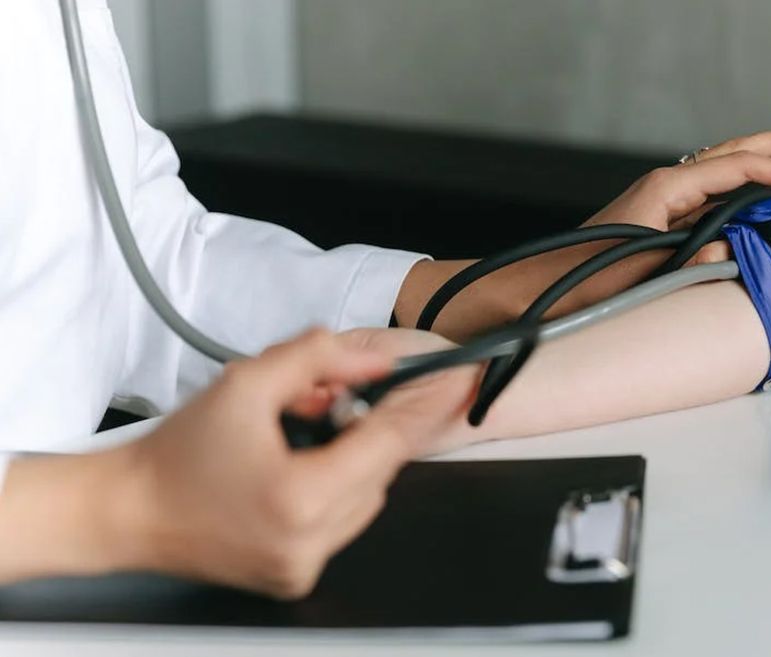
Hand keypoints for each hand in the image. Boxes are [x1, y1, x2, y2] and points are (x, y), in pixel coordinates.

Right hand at [118, 328, 474, 598]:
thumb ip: (317, 359)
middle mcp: (310, 541)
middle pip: (381, 470)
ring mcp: (305, 566)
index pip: (389, 443)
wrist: (129, 512)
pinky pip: (342, 524)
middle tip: (323, 408)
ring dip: (350, 463)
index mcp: (301, 496)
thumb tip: (376, 361)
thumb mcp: (246, 383)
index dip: (424, 405)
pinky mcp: (297, 577)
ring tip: (296, 444)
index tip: (457, 379)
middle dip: (363, 431)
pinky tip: (292, 475)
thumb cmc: (178, 453)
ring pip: (368, 498)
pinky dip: (333, 493)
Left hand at [395, 120, 770, 338]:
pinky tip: (755, 189)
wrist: (536, 291)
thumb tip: (730, 253)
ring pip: (722, 168)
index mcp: (663, 190)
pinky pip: (710, 190)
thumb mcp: (642, 274)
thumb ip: (690, 262)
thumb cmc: (580, 283)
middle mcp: (663, 187)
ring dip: (761, 158)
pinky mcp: (658, 218)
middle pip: (731, 154)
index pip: (736, 170)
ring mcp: (660, 200)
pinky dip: (740, 182)